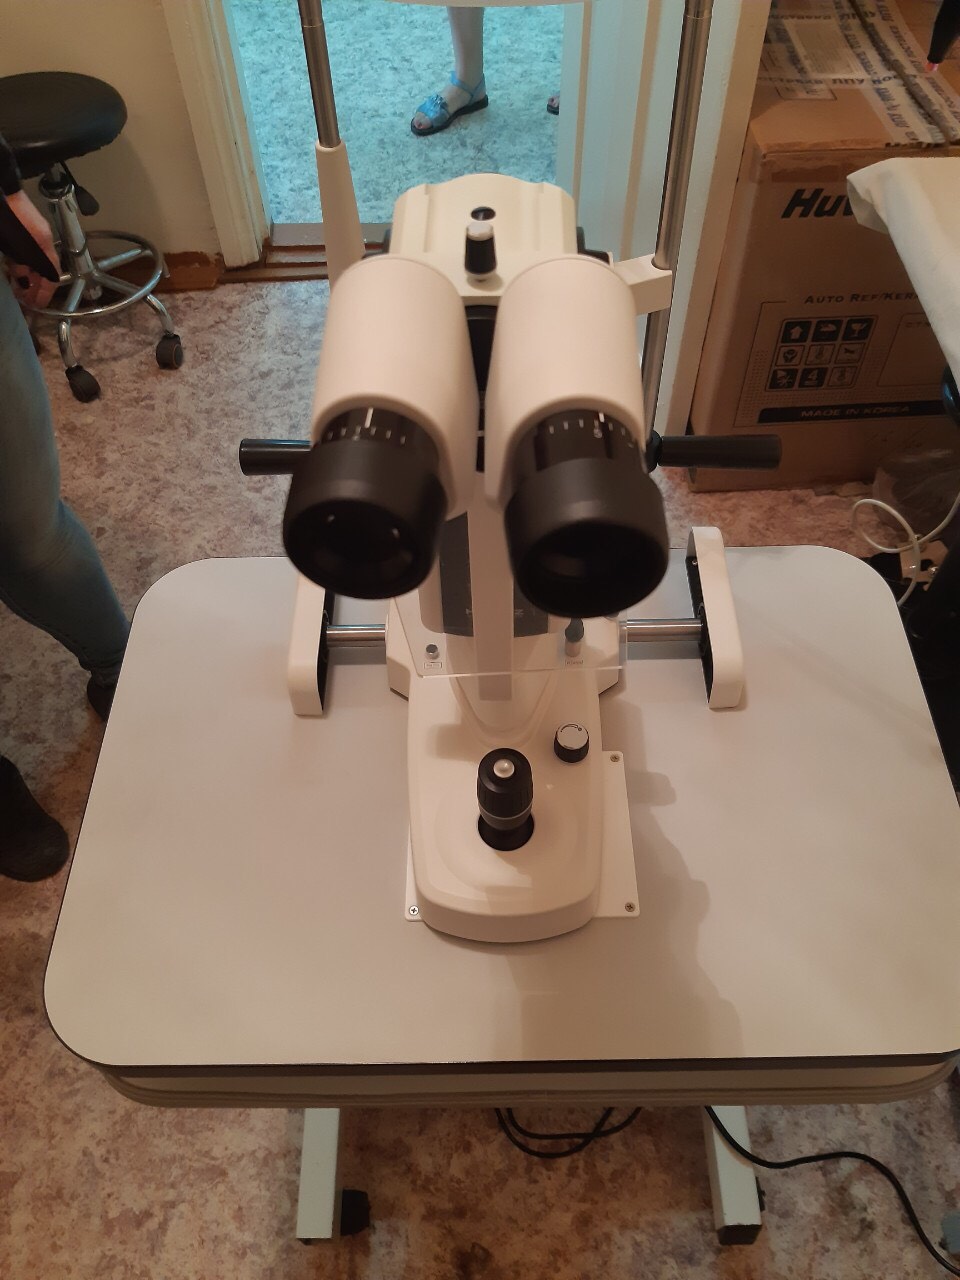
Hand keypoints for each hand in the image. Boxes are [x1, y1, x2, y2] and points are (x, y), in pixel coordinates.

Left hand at [4, 190, 59, 307]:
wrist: (0, 188)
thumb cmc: (11, 217)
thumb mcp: (19, 248)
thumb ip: (22, 267)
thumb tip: (24, 284)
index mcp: (45, 245)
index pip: (52, 276)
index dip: (45, 293)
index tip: (37, 306)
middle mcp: (42, 240)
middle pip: (43, 270)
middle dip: (35, 287)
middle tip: (25, 300)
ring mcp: (32, 233)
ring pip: (33, 262)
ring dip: (26, 277)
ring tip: (18, 288)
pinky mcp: (20, 228)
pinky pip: (24, 253)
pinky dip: (20, 265)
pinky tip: (13, 270)